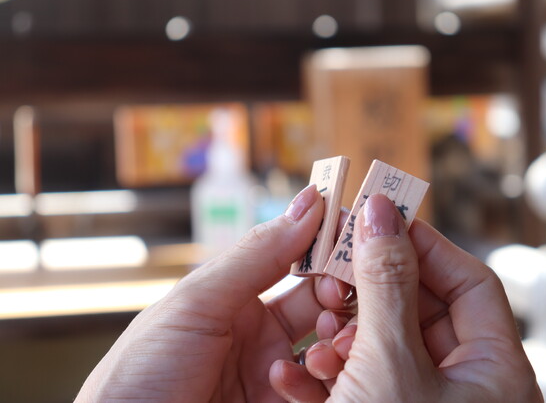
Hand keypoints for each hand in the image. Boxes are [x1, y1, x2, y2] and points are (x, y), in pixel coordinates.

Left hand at [76, 185, 351, 402]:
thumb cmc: (141, 371)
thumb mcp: (197, 302)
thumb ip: (257, 255)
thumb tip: (310, 203)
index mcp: (237, 298)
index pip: (295, 260)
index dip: (327, 243)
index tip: (357, 229)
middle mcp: (261, 334)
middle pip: (321, 301)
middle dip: (344, 287)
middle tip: (363, 280)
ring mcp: (274, 375)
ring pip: (331, 344)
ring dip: (342, 332)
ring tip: (338, 331)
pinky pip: (323, 388)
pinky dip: (331, 375)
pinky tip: (318, 370)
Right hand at [270, 194, 542, 401]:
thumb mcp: (390, 363)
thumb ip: (386, 281)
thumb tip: (382, 208)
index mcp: (495, 372)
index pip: (471, 282)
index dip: (426, 243)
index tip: (380, 217)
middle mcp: (466, 388)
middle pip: (422, 310)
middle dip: (371, 293)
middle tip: (332, 270)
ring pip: (384, 345)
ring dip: (343, 338)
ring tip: (318, 345)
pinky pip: (361, 380)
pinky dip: (330, 373)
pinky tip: (299, 378)